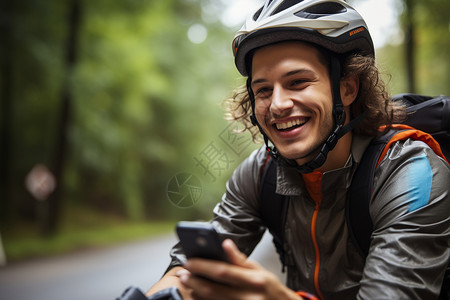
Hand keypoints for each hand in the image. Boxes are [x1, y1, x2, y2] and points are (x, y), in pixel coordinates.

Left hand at [177, 239, 301, 299]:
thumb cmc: (271, 290)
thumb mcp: (261, 271)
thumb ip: (241, 260)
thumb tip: (225, 244)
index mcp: (255, 281)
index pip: (223, 271)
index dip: (204, 266)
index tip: (189, 261)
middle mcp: (248, 297)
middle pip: (214, 290)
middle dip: (195, 280)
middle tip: (182, 273)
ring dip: (196, 292)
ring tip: (187, 283)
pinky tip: (197, 296)